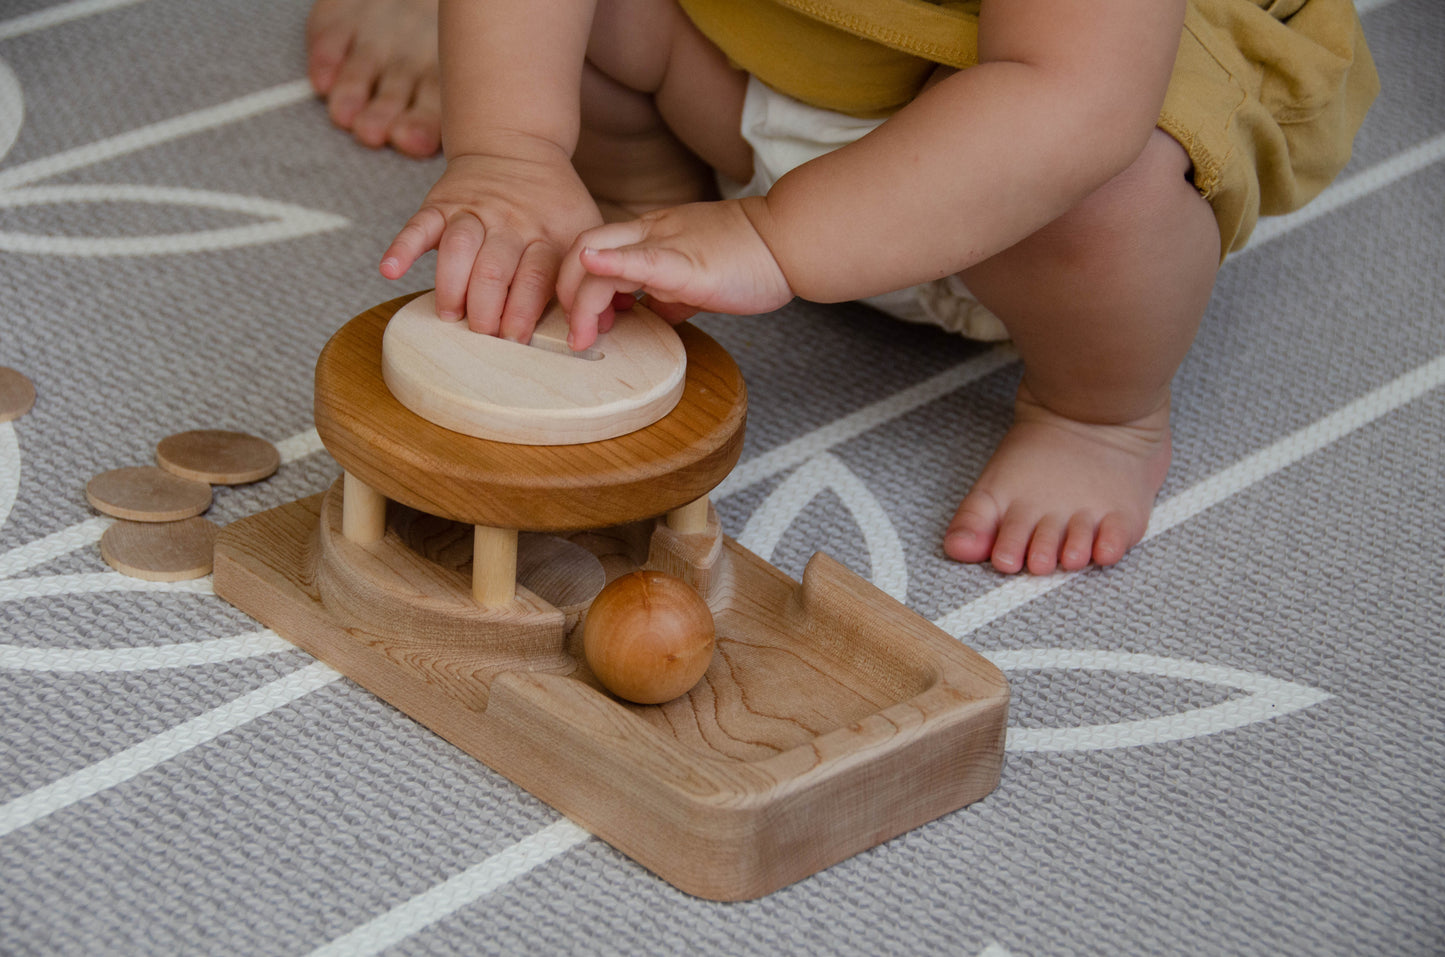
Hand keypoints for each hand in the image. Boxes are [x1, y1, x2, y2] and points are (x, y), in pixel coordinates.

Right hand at [379, 138, 602, 339]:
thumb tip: (599, 326)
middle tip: (483, 335)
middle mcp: (512, 221)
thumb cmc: (552, 203)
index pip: (537, 276)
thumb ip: (587, 277)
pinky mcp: (443, 202)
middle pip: (495, 268)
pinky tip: (390, 270)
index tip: (516, 339)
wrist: (517, 145)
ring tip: (450, 314)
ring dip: (451, 285)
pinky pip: (420, 224)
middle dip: (487, 308)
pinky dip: (402, 247)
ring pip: (459, 247)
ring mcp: (475, 210)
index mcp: (549, 232)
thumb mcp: (583, 229)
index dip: (525, 311)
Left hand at [556, 197, 793, 349]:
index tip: (589, 322)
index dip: (577, 285)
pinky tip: (592, 268)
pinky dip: (608, 265)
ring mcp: (666, 243)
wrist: (789, 241)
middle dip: (565, 295)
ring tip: (583, 337)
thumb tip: (657, 314)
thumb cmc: (753, 259)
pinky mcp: (685, 262)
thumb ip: (672, 292)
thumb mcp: (699, 274)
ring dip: (579, 301)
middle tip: (576, 336)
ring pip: (598, 258)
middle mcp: (650, 231)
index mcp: (653, 234)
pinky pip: (639, 258)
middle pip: (582, 247)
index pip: (594, 247)